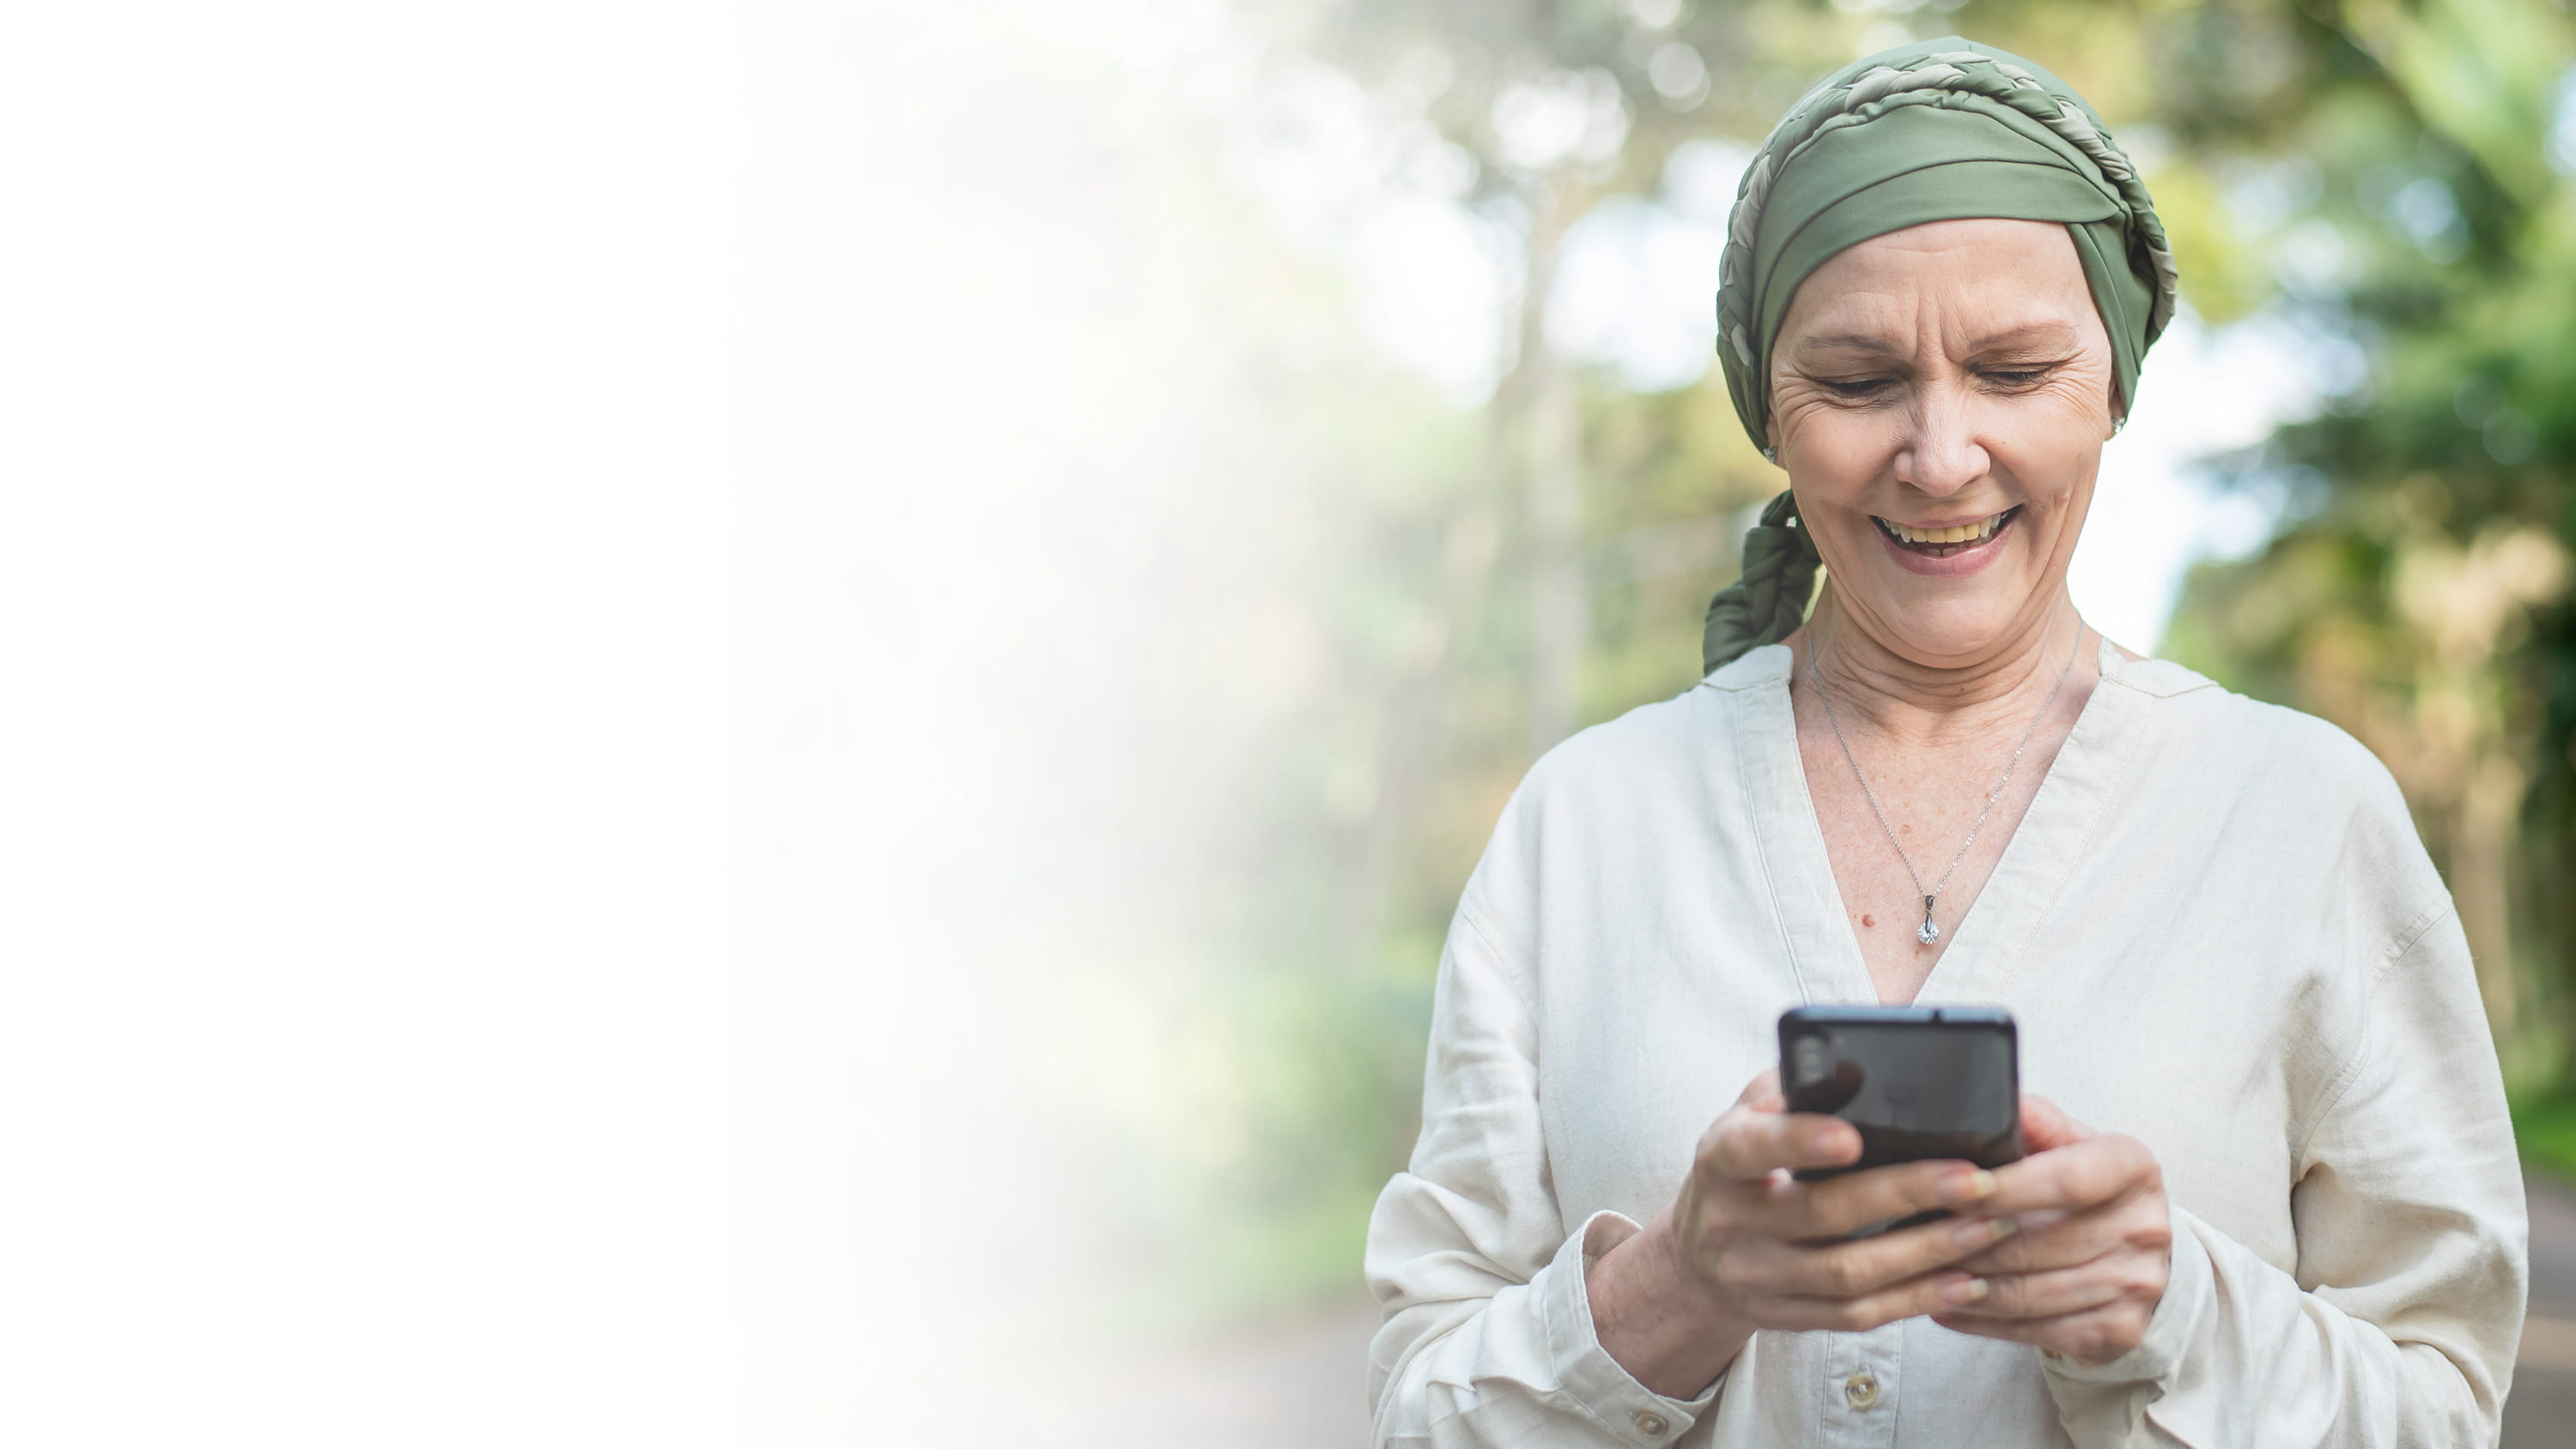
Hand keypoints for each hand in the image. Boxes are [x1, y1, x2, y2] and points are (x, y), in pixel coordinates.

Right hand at [1590, 1071, 2017, 1395]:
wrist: (1700, 1258)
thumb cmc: (1745, 1167)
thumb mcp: (1750, 1116)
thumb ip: (1795, 1088)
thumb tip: (1859, 1067)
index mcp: (1720, 1160)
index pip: (1752, 1148)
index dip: (1800, 1142)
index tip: (1854, 1138)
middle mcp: (1731, 1223)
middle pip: (1821, 1214)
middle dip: (1905, 1195)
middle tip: (1973, 1179)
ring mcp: (1758, 1278)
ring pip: (1847, 1274)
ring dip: (1926, 1252)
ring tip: (1987, 1226)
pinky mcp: (1788, 1317)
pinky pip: (1858, 1314)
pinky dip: (1917, 1299)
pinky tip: (1965, 1280)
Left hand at [1931, 1094, 2171, 1366]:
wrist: (2137, 1251)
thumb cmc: (2086, 1190)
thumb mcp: (2068, 1142)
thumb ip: (2031, 1122)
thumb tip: (1991, 1097)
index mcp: (2132, 1167)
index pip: (2065, 1179)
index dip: (2006, 1187)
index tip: (1952, 1188)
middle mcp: (2144, 1227)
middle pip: (2039, 1242)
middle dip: (1968, 1241)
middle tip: (1913, 1236)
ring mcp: (2136, 1284)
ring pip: (2031, 1292)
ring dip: (1966, 1285)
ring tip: (1918, 1272)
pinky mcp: (2120, 1330)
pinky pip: (2037, 1330)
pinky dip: (1983, 1321)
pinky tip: (1944, 1305)